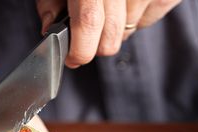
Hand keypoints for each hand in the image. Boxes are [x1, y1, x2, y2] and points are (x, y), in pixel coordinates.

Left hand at [36, 0, 180, 67]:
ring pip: (129, 29)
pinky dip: (137, 17)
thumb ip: (50, 1)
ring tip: (109, 5)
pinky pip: (147, 19)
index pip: (89, 21)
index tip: (73, 59)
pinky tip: (129, 1)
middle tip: (87, 38)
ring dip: (116, 27)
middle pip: (112, 35)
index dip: (80, 49)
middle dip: (96, 45)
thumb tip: (49, 29)